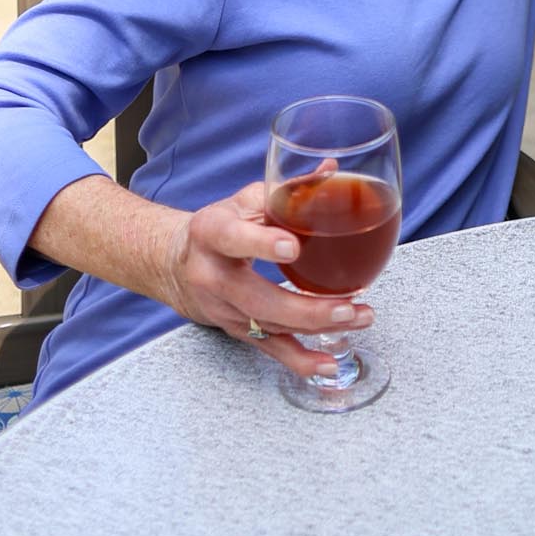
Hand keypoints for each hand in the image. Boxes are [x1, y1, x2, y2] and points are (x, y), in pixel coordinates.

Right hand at [158, 181, 371, 378]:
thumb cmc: (219, 225)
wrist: (177, 264)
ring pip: (271, 327)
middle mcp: (213, 276)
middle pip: (259, 299)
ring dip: (318, 328)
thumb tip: (333, 170)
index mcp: (212, 232)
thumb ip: (288, 189)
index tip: (293, 247)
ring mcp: (224, 310)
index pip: (234, 238)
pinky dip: (300, 361)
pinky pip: (270, 350)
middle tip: (349, 304)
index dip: (261, 243)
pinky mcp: (237, 331)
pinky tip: (328, 364)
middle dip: (308, 308)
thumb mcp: (245, 198)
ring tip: (357, 319)